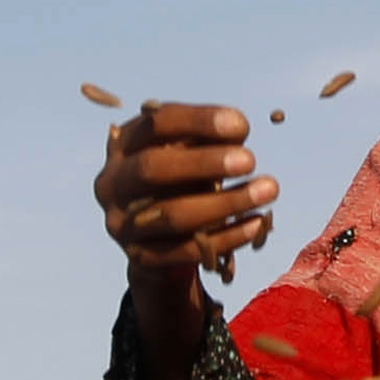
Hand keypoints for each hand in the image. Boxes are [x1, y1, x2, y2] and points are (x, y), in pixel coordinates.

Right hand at [94, 103, 277, 284]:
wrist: (157, 238)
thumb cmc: (179, 181)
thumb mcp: (187, 153)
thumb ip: (206, 139)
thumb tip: (237, 130)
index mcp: (123, 144)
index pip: (157, 124)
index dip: (199, 121)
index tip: (242, 125)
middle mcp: (112, 183)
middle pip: (152, 168)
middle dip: (204, 163)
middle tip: (250, 160)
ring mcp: (121, 223)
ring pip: (172, 215)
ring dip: (225, 203)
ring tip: (268, 189)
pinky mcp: (139, 258)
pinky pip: (186, 250)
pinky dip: (226, 238)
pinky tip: (256, 223)